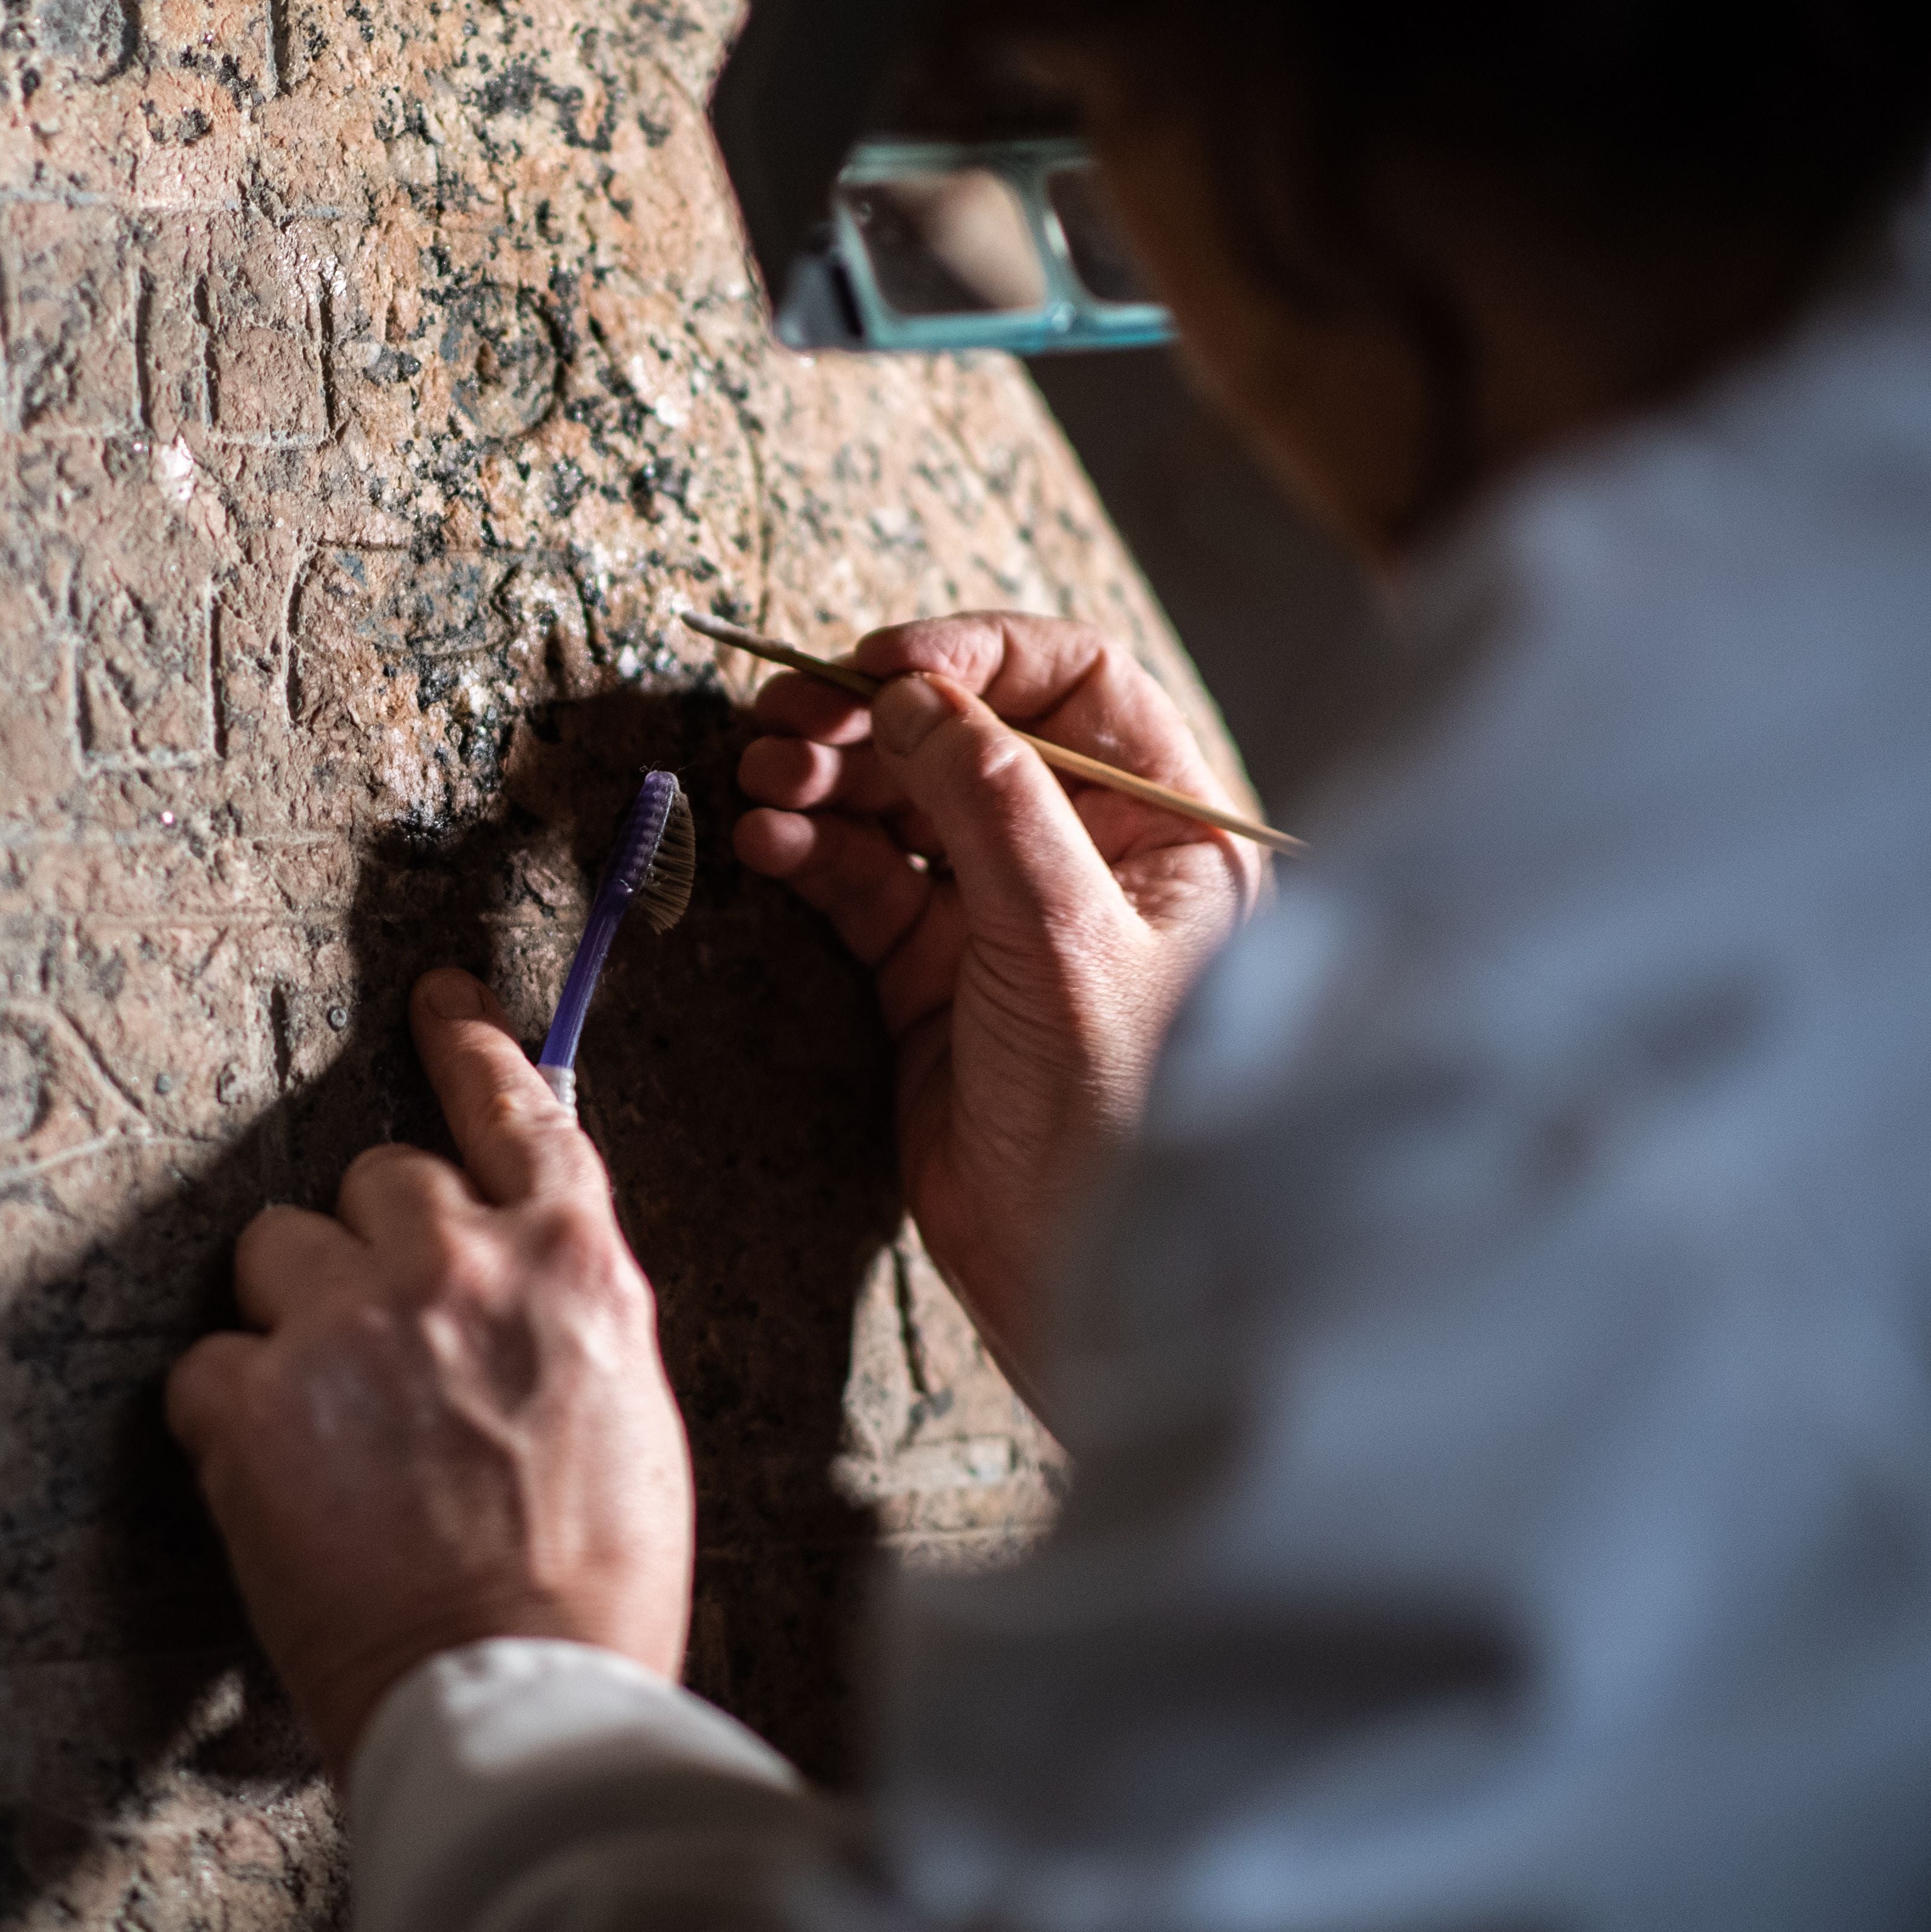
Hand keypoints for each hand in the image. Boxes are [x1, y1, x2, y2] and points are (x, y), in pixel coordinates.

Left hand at [167, 969, 694, 1771]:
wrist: (515, 1689)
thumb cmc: (593, 1584)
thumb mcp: (629, 1409)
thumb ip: (565, 1312)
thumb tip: (522, 1278)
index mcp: (571, 1262)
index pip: (515, 1107)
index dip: (467, 1044)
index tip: (435, 999)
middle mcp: (458, 1265)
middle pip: (378, 1176)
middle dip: (371, 1243)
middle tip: (381, 1341)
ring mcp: (348, 1326)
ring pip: (277, 1247)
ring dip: (291, 1313)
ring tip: (326, 1418)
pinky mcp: (254, 1401)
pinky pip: (208, 1364)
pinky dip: (227, 1417)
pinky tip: (275, 1482)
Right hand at [732, 615, 1262, 1386]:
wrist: (1078, 1276)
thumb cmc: (1119, 1116)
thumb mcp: (1066, 938)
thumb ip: (992, 804)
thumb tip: (917, 695)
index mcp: (1166, 829)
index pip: (1076, 684)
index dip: (976, 655)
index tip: (881, 663)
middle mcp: (1088, 856)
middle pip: (968, 735)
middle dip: (871, 717)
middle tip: (787, 718)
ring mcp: (1003, 915)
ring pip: (900, 805)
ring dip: (825, 779)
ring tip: (763, 777)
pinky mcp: (933, 975)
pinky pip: (861, 883)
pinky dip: (809, 852)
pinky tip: (766, 841)